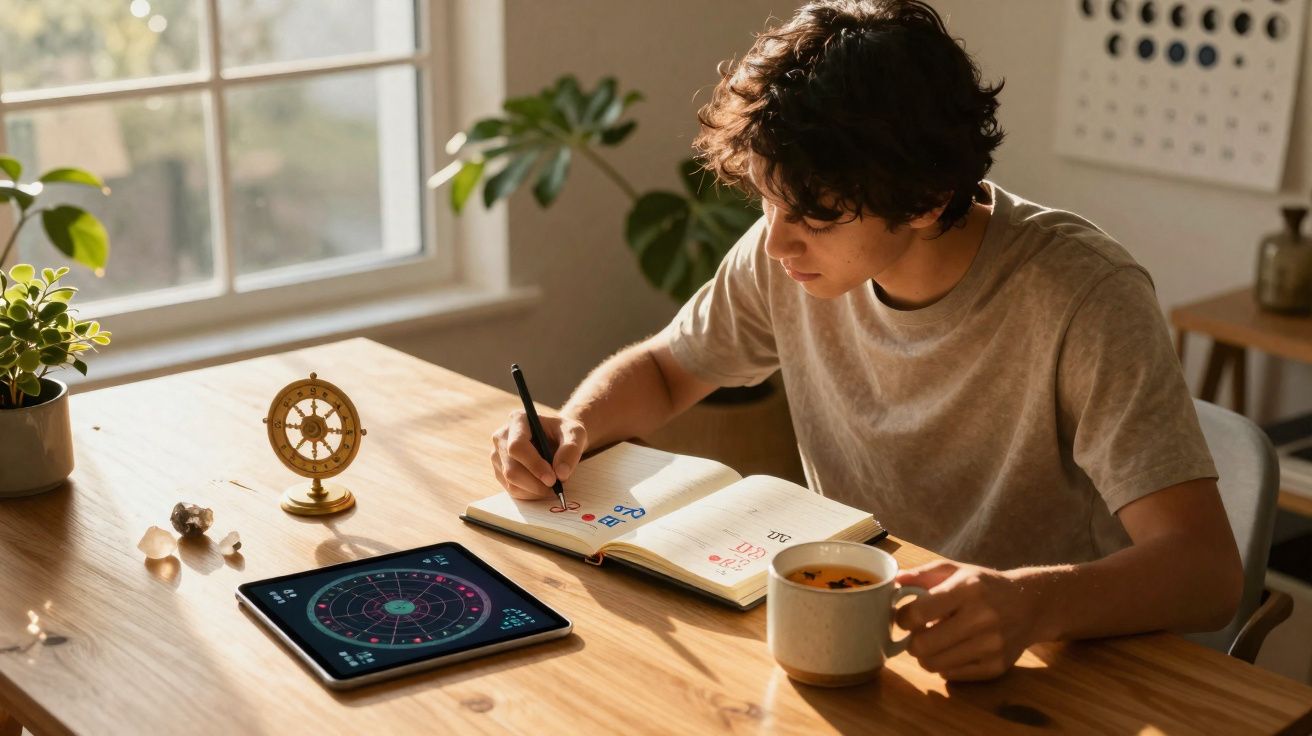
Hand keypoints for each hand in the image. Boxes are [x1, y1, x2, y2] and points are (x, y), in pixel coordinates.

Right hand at [490, 410, 587, 499]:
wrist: (556, 438)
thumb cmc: (564, 433)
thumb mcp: (575, 434)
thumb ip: (571, 450)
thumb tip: (561, 474)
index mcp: (517, 420)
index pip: (517, 446)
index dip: (534, 465)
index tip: (552, 478)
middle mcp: (501, 437)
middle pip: (511, 469)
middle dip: (535, 483)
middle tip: (556, 487)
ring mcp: (497, 455)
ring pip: (511, 482)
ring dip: (534, 490)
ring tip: (552, 485)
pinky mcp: (499, 470)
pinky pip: (512, 489)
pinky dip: (530, 493)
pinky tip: (542, 486)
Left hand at [894, 560, 1040, 681]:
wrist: (1030, 605)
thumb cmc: (984, 585)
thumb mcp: (955, 570)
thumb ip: (921, 574)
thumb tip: (893, 582)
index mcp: (968, 589)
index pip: (919, 613)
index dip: (903, 618)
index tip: (904, 617)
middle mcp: (982, 619)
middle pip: (923, 645)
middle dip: (911, 641)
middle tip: (916, 633)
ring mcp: (991, 646)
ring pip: (934, 665)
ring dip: (925, 656)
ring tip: (932, 642)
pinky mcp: (996, 667)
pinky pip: (952, 676)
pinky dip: (944, 666)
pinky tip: (951, 651)